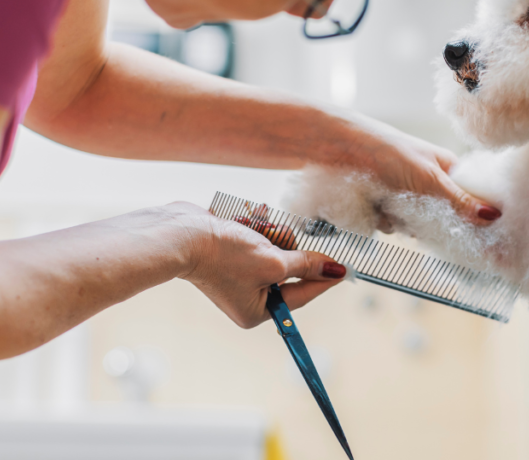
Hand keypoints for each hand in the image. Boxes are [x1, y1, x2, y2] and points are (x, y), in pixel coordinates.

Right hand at [170, 202, 346, 328]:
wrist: (183, 233)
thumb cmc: (224, 255)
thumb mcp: (273, 262)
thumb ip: (306, 265)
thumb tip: (335, 270)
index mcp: (257, 311)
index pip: (303, 294)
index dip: (325, 278)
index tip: (345, 267)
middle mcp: (247, 295)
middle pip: (289, 268)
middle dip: (284, 247)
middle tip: (274, 238)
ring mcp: (238, 273)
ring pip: (274, 248)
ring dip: (268, 234)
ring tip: (254, 228)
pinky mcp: (231, 252)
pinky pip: (257, 237)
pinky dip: (254, 227)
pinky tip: (246, 218)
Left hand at [338, 118, 501, 226]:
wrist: (337, 148)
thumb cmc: (386, 151)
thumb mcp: (428, 178)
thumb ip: (459, 201)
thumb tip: (494, 216)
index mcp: (448, 168)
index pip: (475, 199)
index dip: (480, 219)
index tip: (486, 242)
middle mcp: (430, 182)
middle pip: (447, 218)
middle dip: (435, 225)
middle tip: (423, 220)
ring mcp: (407, 194)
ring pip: (418, 226)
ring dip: (405, 224)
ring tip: (391, 207)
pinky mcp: (385, 205)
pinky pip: (394, 226)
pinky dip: (386, 222)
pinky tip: (377, 211)